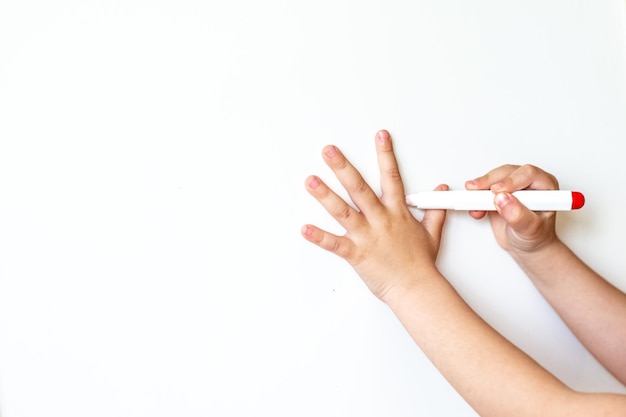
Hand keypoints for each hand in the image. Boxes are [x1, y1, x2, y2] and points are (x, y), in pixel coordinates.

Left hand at [301, 130, 447, 300]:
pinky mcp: (356, 254)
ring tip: (310, 181)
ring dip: (325, 196)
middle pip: (359, 188)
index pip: (391, 177)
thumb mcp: (432, 234)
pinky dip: (319, 237)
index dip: (385, 154)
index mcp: (396, 213)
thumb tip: (440, 193)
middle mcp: (380, 220)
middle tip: (329, 151)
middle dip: (343, 167)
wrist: (417, 289)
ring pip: (343, 211)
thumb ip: (433, 211)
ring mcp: (366, 237)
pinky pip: (335, 244)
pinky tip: (305, 228)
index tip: (379, 135)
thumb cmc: (420, 264)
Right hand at [465, 164, 558, 254]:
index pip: (528, 174)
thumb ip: (518, 215)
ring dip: (480, 188)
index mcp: (545, 186)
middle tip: (477, 190)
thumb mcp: (530, 230)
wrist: (526, 245)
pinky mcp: (497, 192)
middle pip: (507, 172)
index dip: (510, 180)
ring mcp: (512, 186)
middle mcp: (529, 182)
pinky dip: (476, 197)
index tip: (496, 191)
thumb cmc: (536, 237)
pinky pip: (484, 188)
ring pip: (494, 178)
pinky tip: (475, 208)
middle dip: (489, 181)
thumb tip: (503, 199)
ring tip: (474, 203)